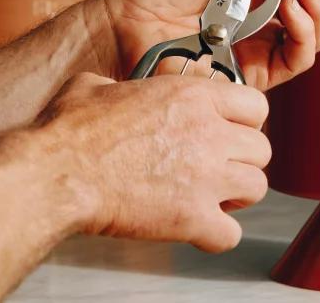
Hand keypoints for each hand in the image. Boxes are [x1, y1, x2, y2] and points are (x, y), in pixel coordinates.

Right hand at [35, 72, 270, 251]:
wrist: (57, 173)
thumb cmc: (70, 131)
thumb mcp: (95, 86)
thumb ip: (121, 86)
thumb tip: (112, 91)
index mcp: (189, 95)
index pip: (254, 105)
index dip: (243, 120)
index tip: (228, 130)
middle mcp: (207, 132)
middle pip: (261, 148)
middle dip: (241, 160)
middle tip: (217, 167)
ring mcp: (205, 177)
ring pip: (257, 188)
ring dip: (235, 195)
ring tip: (209, 198)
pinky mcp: (193, 218)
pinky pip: (231, 234)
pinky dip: (215, 234)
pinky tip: (194, 228)